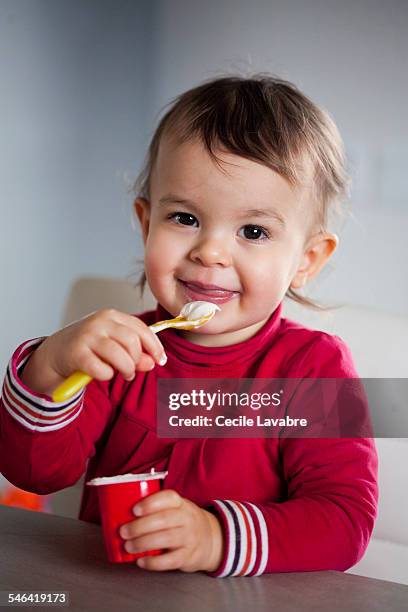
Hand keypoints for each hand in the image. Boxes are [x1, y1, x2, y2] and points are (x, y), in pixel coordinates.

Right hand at [20, 309, 166, 395]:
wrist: (56, 351)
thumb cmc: (90, 347)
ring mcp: (87, 336)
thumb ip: (135, 353)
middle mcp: (100, 322)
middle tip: (131, 371)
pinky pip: (102, 370)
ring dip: (126, 370)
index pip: (141, 329)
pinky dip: (107, 375)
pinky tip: (102, 373)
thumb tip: (152, 362)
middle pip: (132, 342)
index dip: (154, 346)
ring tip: (123, 375)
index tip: (161, 360)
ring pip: (120, 356)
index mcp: (111, 315)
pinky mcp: (77, 354)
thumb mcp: (114, 346)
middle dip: (137, 360)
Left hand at [119, 489, 223, 572]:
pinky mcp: (188, 556)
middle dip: (140, 526)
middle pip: (164, 519)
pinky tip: (141, 561)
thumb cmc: (183, 522)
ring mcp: (189, 538)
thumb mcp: (176, 509)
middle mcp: (187, 518)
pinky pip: (170, 560)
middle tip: (123, 531)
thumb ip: (156, 509)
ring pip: (166, 538)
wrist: (210, 539)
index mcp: (181, 503)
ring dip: (144, 543)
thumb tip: (120, 513)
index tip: (134, 509)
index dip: (151, 503)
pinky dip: (153, 562)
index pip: (169, 498)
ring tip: (128, 546)